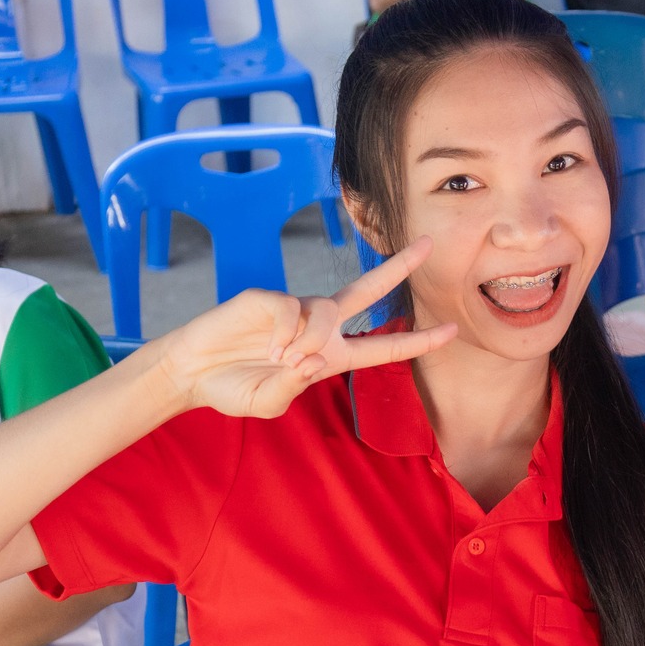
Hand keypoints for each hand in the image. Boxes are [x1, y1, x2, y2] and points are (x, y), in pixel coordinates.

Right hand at [150, 238, 453, 419]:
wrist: (192, 371)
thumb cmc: (234, 388)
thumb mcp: (271, 401)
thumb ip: (295, 386)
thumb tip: (310, 356)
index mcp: (331, 356)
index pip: (385, 348)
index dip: (418, 340)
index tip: (452, 331)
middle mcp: (321, 327)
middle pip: (369, 292)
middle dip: (399, 268)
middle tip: (430, 243)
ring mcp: (297, 309)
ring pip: (325, 314)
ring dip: (307, 343)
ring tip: (278, 359)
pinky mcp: (270, 297)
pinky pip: (293, 311)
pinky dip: (284, 332)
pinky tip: (266, 344)